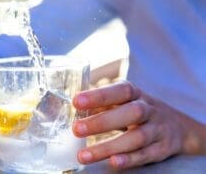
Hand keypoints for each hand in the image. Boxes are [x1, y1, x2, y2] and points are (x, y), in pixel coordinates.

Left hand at [72, 80, 204, 168]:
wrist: (179, 127)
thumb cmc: (139, 111)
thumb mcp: (124, 102)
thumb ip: (102, 105)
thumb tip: (74, 109)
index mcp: (136, 94)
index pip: (119, 91)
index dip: (99, 95)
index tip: (77, 101)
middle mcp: (149, 110)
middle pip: (130, 113)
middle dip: (102, 122)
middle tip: (76, 129)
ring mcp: (157, 130)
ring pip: (136, 138)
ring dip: (108, 146)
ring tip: (84, 155)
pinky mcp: (161, 149)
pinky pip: (146, 155)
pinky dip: (129, 159)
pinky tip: (113, 162)